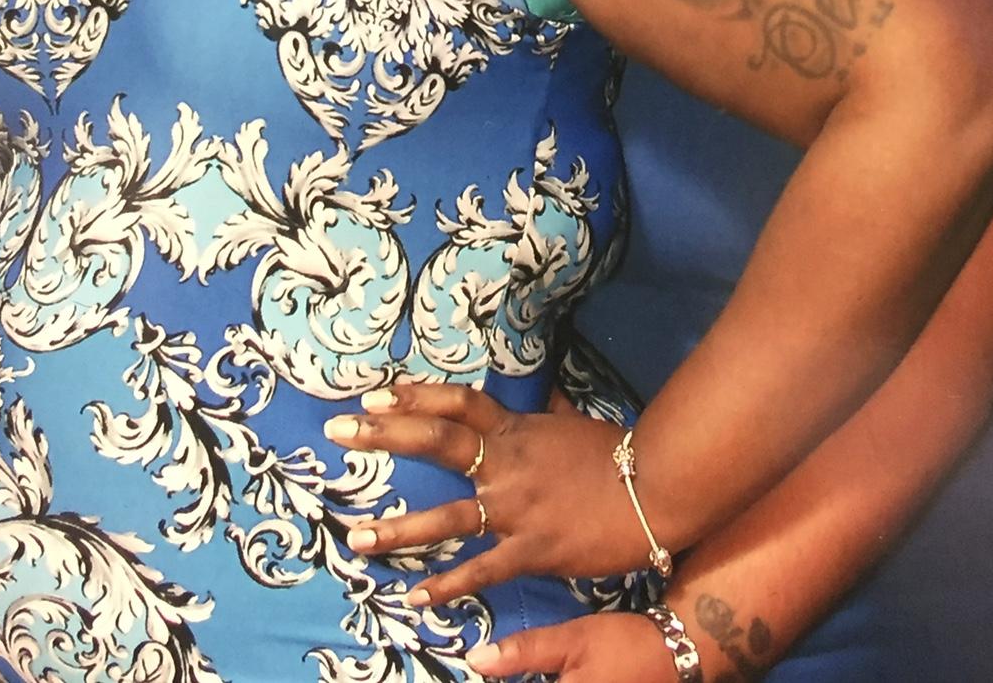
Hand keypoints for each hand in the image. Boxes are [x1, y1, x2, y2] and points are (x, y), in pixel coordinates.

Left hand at [324, 383, 650, 604]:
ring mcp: (516, 509)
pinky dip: (447, 585)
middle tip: (338, 429)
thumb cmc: (615, 457)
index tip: (375, 394)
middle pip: (436, 441)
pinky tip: (415, 598)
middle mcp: (507, 465)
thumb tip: (544, 394)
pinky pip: (482, 570)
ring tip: (355, 538)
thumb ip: (549, 414)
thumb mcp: (574, 425)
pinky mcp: (532, 551)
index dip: (415, 396)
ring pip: (447, 517)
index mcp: (517, 431)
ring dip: (398, 529)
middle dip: (383, 435)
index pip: (458, 405)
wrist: (654, 490)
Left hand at [465, 612, 678, 682]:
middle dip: (511, 680)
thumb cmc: (621, 644)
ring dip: (528, 681)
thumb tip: (474, 660)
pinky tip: (555, 676)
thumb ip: (525, 652)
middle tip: (492, 671)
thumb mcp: (573, 639)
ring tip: (513, 673)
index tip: (473, 676)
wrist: (677, 652)